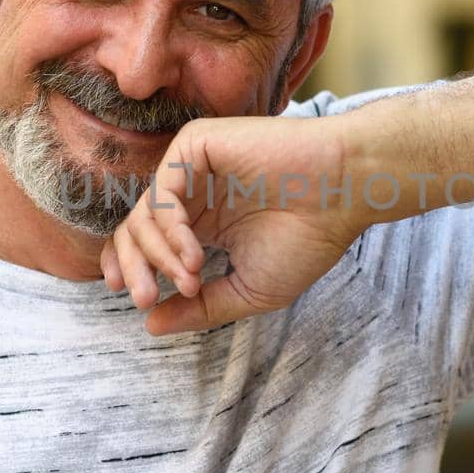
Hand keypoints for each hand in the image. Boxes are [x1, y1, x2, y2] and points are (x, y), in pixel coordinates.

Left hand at [99, 115, 366, 334]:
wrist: (342, 193)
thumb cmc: (307, 239)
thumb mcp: (248, 289)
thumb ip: (200, 308)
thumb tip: (150, 326)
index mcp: (202, 222)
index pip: (146, 243)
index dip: (131, 268)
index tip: (140, 301)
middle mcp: (192, 193)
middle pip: (134, 228)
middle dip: (133, 267)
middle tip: (144, 299)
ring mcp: (192, 168)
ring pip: (143, 213)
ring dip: (157, 255)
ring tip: (189, 279)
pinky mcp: (196, 146)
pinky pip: (161, 190)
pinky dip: (170, 229)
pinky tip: (195, 254)